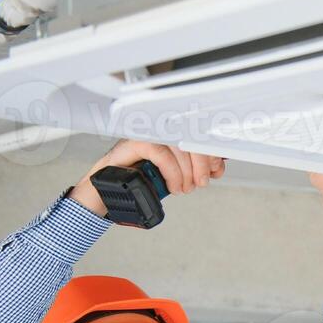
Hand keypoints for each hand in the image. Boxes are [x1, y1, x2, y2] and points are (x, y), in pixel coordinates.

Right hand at [68, 141, 225, 216]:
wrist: (106, 190)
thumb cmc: (136, 181)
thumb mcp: (170, 176)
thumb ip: (190, 170)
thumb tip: (214, 169)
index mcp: (168, 136)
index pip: (196, 136)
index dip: (211, 153)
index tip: (216, 170)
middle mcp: (157, 132)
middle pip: (189, 138)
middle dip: (201, 164)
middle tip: (200, 183)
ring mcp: (144, 136)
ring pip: (177, 146)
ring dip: (186, 171)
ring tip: (184, 188)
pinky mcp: (133, 144)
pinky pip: (159, 153)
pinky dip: (171, 172)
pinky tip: (173, 186)